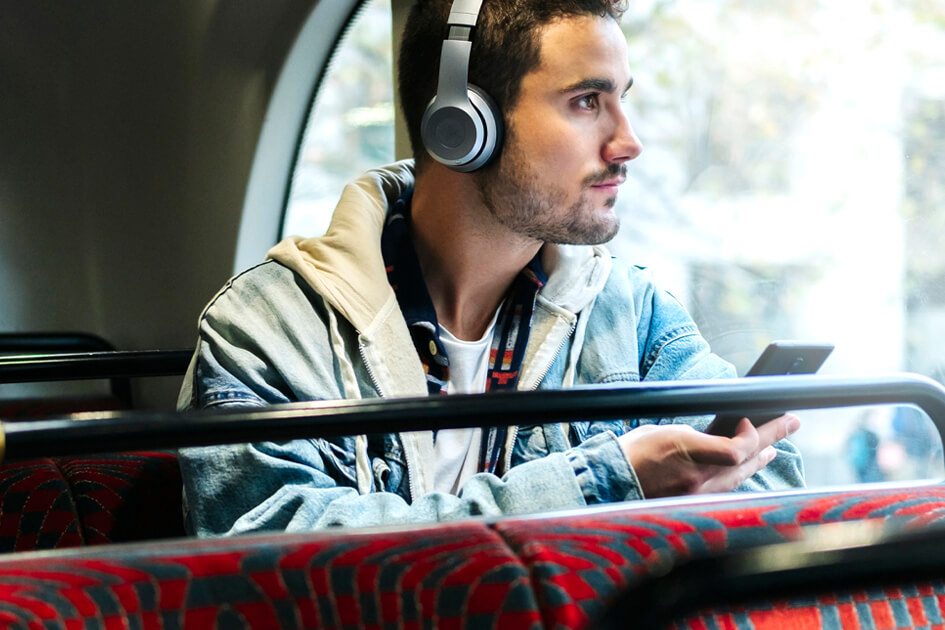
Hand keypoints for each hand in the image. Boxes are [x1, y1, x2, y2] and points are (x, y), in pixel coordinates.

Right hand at [617, 414, 799, 498]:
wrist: (609, 481)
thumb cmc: (630, 452)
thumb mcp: (663, 431)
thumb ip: (694, 437)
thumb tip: (714, 439)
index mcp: (686, 452)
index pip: (737, 449)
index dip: (752, 434)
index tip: (748, 420)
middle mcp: (696, 477)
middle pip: (746, 460)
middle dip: (771, 439)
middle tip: (791, 422)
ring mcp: (695, 494)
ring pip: (739, 477)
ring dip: (758, 460)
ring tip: (773, 448)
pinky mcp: (691, 503)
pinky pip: (724, 490)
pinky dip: (737, 476)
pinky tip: (745, 469)